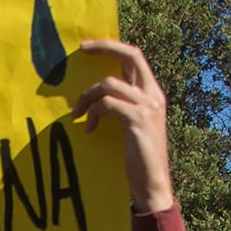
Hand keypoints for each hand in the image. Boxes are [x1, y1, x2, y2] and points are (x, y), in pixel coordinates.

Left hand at [74, 39, 174, 213]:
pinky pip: (106, 104)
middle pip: (130, 55)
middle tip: (81, 50)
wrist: (152, 184)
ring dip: (87, 97)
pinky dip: (92, 114)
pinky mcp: (138, 120)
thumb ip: (121, 104)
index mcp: (152, 93)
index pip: (134, 56)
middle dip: (104, 47)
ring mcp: (148, 107)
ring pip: (109, 84)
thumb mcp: (131, 124)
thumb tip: (97, 90)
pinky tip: (88, 128)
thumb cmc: (137, 157)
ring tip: (77, 114)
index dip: (111, 46)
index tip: (87, 46)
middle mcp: (153, 95)